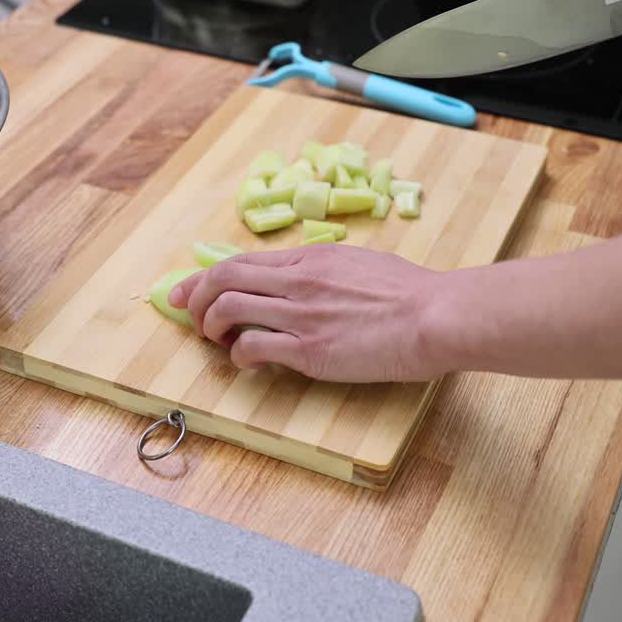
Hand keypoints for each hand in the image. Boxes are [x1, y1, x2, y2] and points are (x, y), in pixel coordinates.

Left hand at [167, 244, 453, 382]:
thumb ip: (323, 271)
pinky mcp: (310, 349)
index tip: (185, 290)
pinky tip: (249, 364)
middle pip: (223, 278)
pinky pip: (252, 347)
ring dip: (211, 327)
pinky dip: (239, 356)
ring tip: (218, 342)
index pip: (241, 260)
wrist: (436, 316)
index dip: (203, 276)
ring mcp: (301, 314)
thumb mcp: (359, 264)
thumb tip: (301, 280)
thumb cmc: (410, 294)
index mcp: (310, 257)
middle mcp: (298, 280)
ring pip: (228, 308)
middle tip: (191, 318)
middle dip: (195, 298)